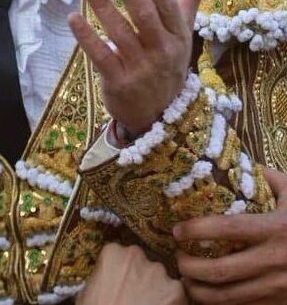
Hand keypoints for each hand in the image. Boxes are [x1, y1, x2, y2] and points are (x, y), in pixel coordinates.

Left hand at [69, 0, 221, 134]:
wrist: (158, 116)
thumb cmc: (167, 62)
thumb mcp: (182, 31)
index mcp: (178, 35)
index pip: (168, 6)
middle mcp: (162, 50)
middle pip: (144, 17)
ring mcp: (140, 67)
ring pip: (119, 33)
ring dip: (102, 6)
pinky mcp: (118, 81)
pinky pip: (101, 55)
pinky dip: (86, 36)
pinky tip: (73, 17)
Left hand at [174, 168, 286, 303]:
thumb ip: (272, 179)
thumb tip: (239, 163)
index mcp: (278, 229)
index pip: (227, 229)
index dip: (195, 230)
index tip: (177, 230)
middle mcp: (276, 260)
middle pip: (219, 270)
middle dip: (189, 267)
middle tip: (178, 258)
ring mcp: (279, 286)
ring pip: (227, 297)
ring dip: (199, 291)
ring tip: (187, 280)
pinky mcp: (282, 303)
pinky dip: (220, 304)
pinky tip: (209, 295)